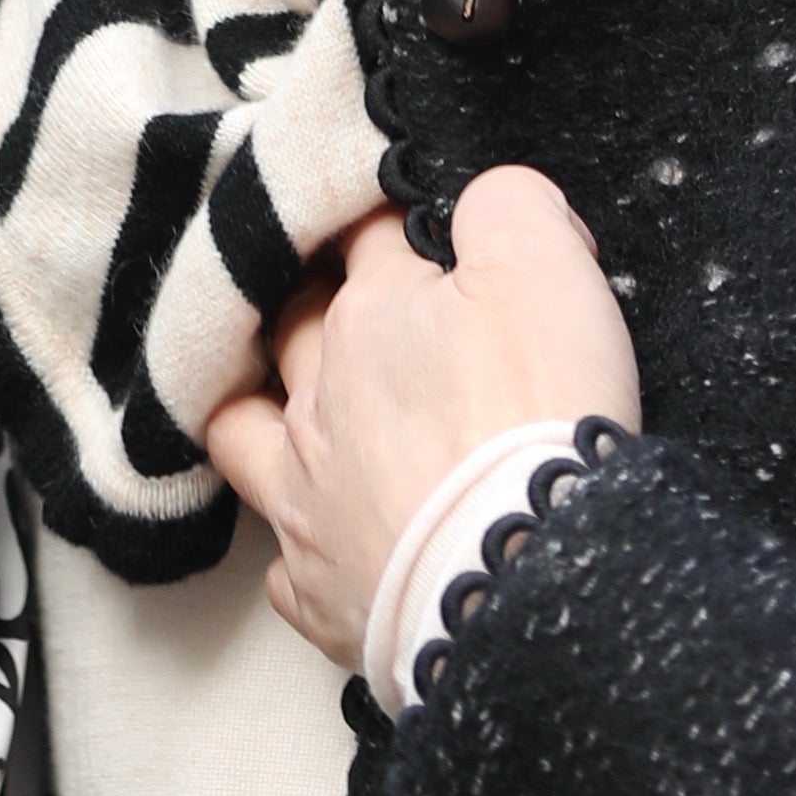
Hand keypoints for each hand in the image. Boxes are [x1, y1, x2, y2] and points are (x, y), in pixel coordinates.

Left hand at [205, 167, 640, 672]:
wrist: (525, 578)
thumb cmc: (536, 419)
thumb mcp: (547, 268)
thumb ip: (509, 207)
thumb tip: (483, 203)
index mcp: (370, 315)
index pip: (367, 236)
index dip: (398, 224)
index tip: (426, 233)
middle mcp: (319, 402)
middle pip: (294, 327)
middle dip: (318, 306)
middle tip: (362, 313)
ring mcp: (307, 501)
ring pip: (248, 436)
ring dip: (263, 414)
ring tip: (293, 414)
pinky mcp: (321, 593)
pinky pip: (284, 568)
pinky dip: (300, 553)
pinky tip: (327, 549)